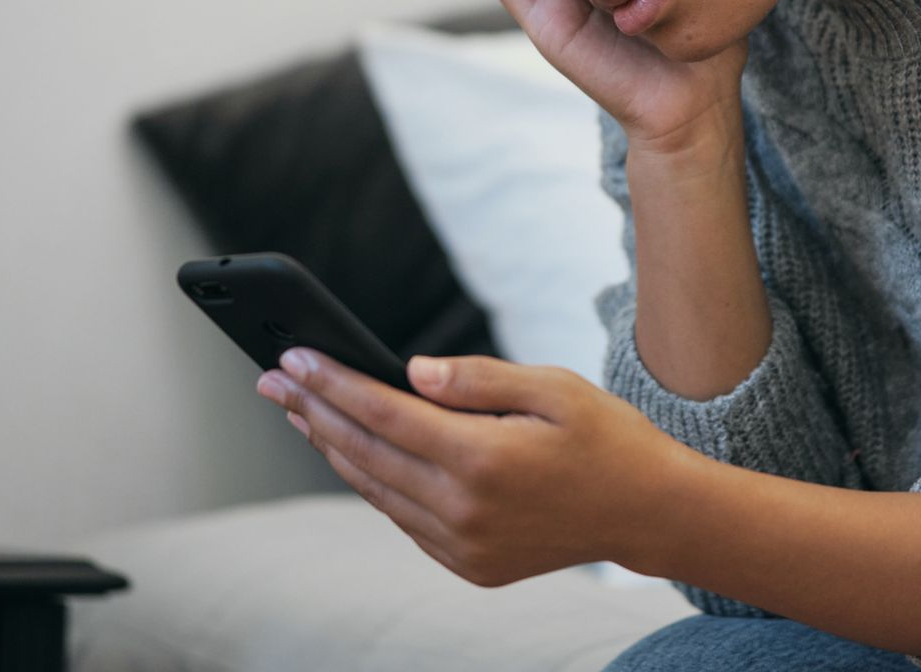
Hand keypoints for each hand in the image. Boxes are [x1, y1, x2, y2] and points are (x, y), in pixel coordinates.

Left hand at [256, 348, 686, 585]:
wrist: (647, 513)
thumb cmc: (606, 437)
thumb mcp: (553, 388)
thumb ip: (478, 379)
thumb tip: (410, 372)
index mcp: (483, 459)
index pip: (384, 413)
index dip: (332, 383)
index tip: (294, 357)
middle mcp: (464, 510)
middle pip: (366, 452)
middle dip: (314, 411)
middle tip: (273, 379)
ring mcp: (463, 545)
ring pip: (376, 489)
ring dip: (334, 447)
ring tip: (302, 411)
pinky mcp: (468, 564)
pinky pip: (403, 517)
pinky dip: (372, 481)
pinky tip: (355, 451)